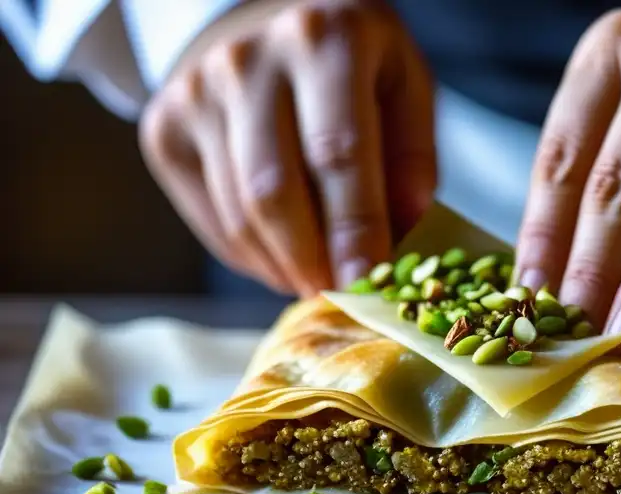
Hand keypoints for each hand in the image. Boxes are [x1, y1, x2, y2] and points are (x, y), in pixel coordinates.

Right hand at [139, 0, 435, 295]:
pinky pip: (215, 223)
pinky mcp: (165, 131)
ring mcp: (195, 95)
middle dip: (312, 261)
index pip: (337, 151)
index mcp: (322, 41)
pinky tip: (286, 258)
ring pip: (241, 217)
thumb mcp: (403, 84)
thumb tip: (405, 235)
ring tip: (319, 279)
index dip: (353, 226)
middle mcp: (247, 62)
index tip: (366, 282)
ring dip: (285, 267)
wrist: (259, 20)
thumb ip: (412, 157)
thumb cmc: (349, 64)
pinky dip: (256, 258)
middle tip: (341, 296)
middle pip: (275, 192)